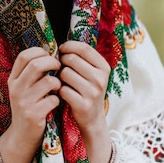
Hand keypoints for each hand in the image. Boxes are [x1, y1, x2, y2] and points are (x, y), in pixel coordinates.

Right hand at [0, 47, 60, 162]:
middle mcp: (16, 89)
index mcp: (13, 80)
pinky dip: (58, 99)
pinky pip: (54, 99)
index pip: (24, 56)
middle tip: (59, 66)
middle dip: (52, 63)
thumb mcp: (23, 89)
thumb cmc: (28, 107)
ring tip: (58, 88)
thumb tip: (50, 54)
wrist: (22, 135)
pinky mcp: (34, 114)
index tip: (50, 56)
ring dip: (58, 83)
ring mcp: (24, 102)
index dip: (40, 52)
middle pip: (36, 65)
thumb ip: (32, 73)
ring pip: (49, 82)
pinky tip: (55, 104)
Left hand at [59, 40, 111, 162]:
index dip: (69, 46)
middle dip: (62, 62)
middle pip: (72, 60)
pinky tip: (62, 94)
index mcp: (104, 67)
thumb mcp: (91, 73)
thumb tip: (62, 44)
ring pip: (65, 74)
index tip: (61, 50)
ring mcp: (93, 92)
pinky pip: (63, 90)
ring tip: (63, 83)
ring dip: (59, 78)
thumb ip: (82, 58)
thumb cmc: (87, 90)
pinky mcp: (83, 104)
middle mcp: (101, 78)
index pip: (83, 48)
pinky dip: (59, 91)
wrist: (91, 118)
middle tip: (60, 69)